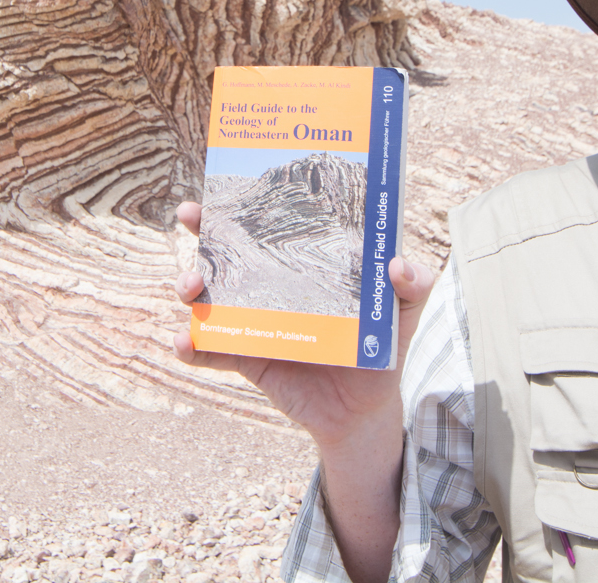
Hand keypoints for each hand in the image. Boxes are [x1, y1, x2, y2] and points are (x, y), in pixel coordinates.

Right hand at [170, 201, 435, 448]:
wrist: (364, 411)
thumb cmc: (381, 349)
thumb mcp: (404, 313)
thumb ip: (413, 287)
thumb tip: (397, 265)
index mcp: (302, 263)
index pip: (268, 224)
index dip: (242, 202)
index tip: (219, 185)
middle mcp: (270, 284)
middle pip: (226, 249)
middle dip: (201, 230)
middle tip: (190, 218)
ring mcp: (253, 320)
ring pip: (208, 295)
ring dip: (189, 285)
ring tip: (192, 288)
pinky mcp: (246, 358)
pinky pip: (211, 350)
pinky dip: (192, 347)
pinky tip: (185, 343)